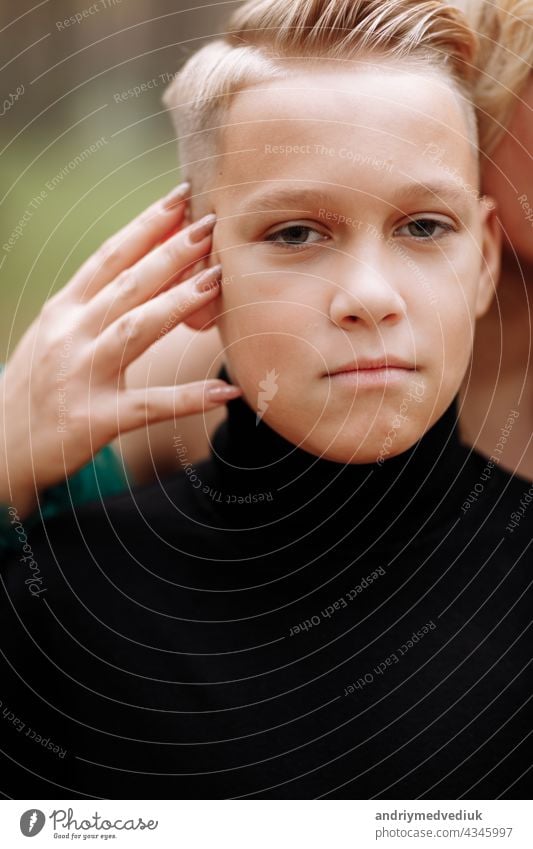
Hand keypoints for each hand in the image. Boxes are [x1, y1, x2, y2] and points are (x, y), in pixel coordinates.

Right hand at [0, 182, 239, 518]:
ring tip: (215, 280)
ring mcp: (81, 375)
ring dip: (176, 302)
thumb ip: (96, 304)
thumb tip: (151, 269)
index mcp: (62, 310)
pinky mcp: (95, 419)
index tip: (181, 197)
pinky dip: (189, 399)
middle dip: (169, 252)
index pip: (108, 257)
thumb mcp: (57, 334)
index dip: (146, 225)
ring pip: (134, 329)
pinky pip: (150, 405)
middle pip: (126, 284)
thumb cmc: (38, 384)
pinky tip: (225, 392)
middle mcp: (69, 335)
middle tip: (209, 224)